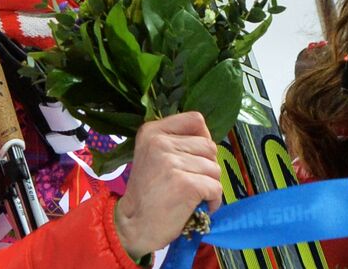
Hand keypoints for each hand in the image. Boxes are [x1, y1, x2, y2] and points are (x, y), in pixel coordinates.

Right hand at [113, 111, 222, 260]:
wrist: (132, 227)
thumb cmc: (148, 193)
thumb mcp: (153, 156)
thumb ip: (176, 142)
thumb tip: (210, 140)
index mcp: (152, 132)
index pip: (195, 120)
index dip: (203, 138)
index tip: (195, 156)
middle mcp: (160, 143)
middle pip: (209, 146)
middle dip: (207, 166)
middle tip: (190, 182)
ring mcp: (173, 163)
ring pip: (215, 168)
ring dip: (209, 185)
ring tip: (191, 196)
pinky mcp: (186, 183)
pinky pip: (216, 188)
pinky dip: (213, 200)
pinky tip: (199, 206)